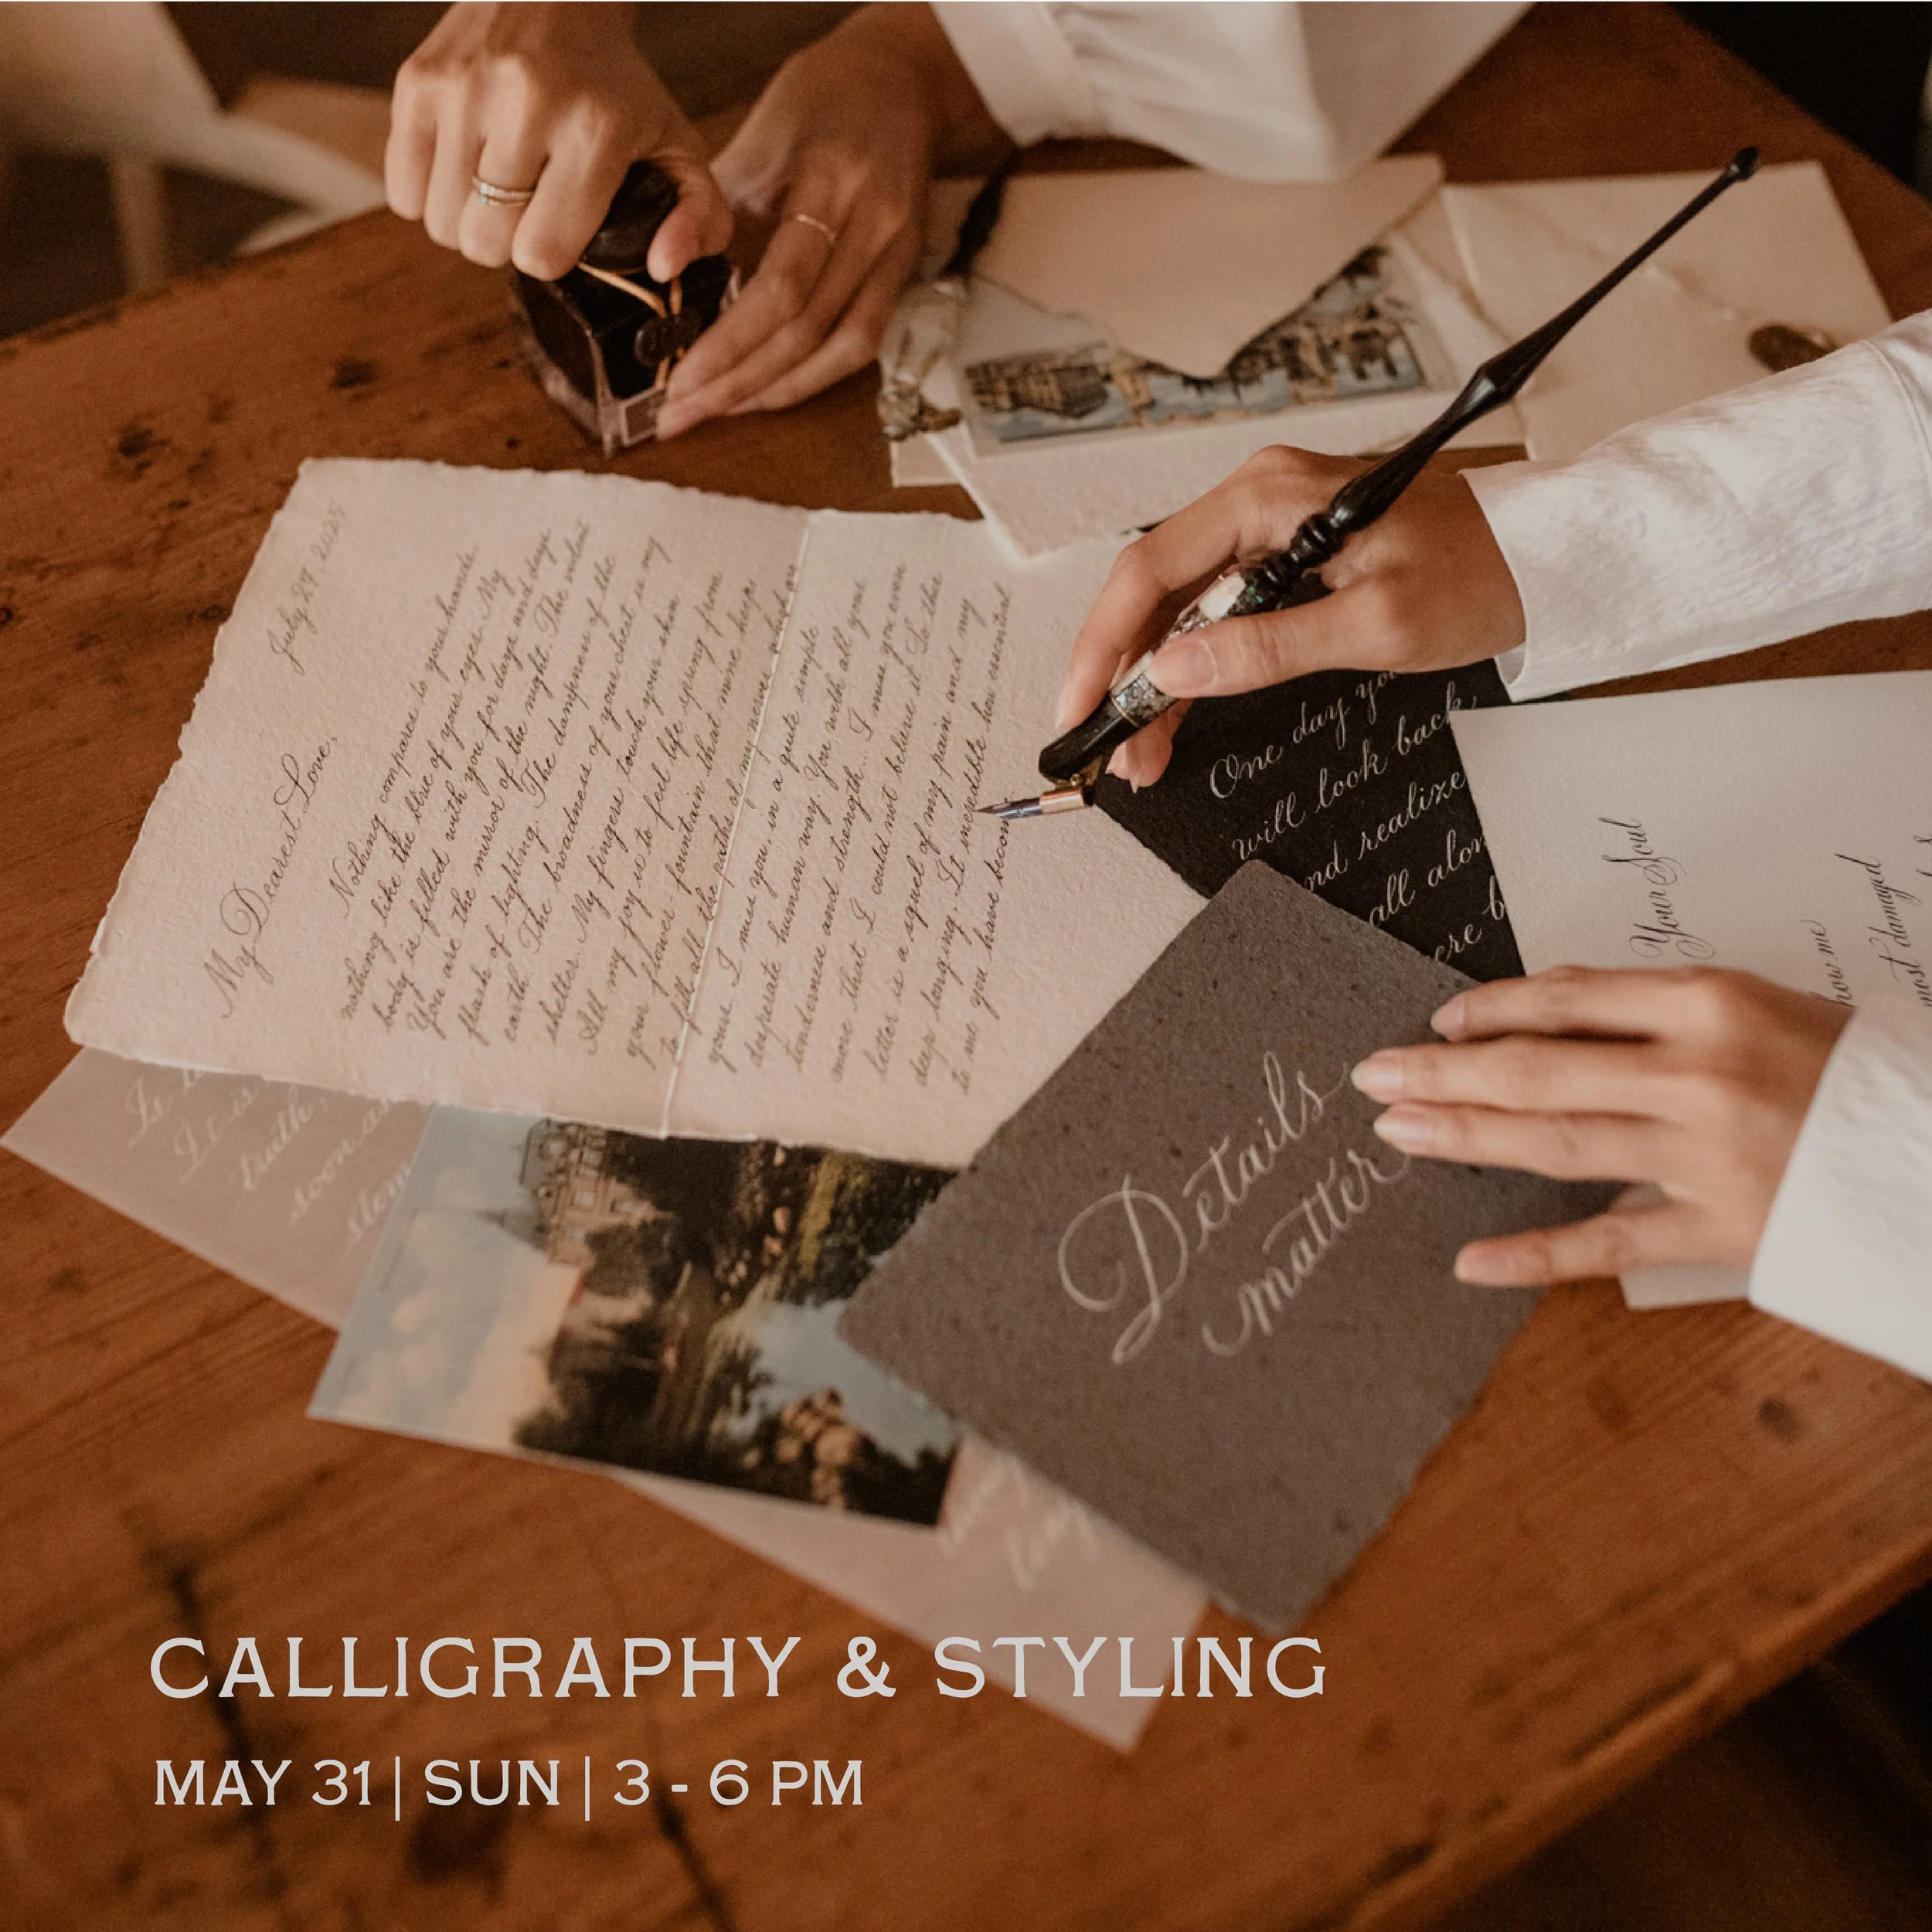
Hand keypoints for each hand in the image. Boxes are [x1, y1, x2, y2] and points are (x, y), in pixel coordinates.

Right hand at [387, 2, 730, 282]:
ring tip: (498, 192)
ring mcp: (464, 88)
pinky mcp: (418, 80)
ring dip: (468, 224)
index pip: (542, 253)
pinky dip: (429, 197)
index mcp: (595, 129)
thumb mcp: (679, 148)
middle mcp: (525, 102)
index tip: (563, 230)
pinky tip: (463, 173)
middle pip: (484, 243)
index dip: (550, 256)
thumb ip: (702, 220)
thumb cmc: (619, 87)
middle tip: (528, 211)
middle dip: (506, 244)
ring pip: (441, 224)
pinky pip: (403, 191)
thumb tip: (664, 269)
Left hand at [654, 4, 1004, 436]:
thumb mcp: (761, 134)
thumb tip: (667, 275)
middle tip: (681, 413)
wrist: (902, 80)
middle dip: (737, 383)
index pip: (781, 288)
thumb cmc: (825, 97)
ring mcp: (896, 255)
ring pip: (838, 350)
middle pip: (806, 331)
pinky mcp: (904, 273)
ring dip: (774, 391)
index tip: (679, 379)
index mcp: (832, 183)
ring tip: (718, 411)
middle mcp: (874, 226)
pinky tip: (768, 392)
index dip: (728, 346)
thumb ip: (719, 206)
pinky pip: (862, 344)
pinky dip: (812, 376)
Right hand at [1058, 445, 1525, 786]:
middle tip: (1114, 751)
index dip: (1103, 645)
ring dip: (1155, 678)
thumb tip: (1175, 668)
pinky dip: (1195, 664)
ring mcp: (1269, 527)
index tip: (1080, 708)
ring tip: (1143, 751)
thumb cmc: (1480, 573)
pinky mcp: (1286, 556)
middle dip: (1123, 674)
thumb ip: (1269, 647)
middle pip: (1154, 590)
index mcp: (1269, 496)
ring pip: (1179, 607)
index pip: (1150, 570)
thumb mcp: (1377, 625)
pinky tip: (1179, 711)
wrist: (1545, 554)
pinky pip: (1216, 610)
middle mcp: (1257, 500)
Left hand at [1349, 967, 1851, 1283]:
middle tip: (1373, 1077)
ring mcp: (1707, 1157)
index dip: (1488, 1012)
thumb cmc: (1848, 1064)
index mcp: (1709, 1004)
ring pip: (1557, 1145)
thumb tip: (1542, 1000)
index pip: (1566, 1001)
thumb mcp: (1755, 1003)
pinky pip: (1610, 1245)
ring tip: (1395, 1135)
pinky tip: (1469, 1261)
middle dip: (1444, 1075)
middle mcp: (1698, 1075)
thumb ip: (1648, 1006)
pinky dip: (1536, 1255)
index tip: (1434, 1025)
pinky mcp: (1724, 1231)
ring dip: (1465, 1138)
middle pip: (1539, 1072)